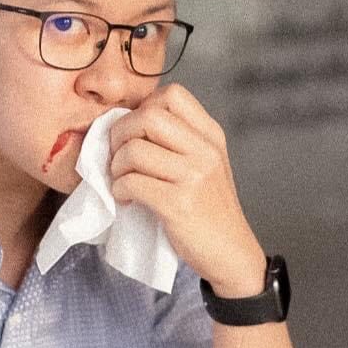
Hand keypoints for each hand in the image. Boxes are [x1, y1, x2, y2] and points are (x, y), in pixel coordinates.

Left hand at [108, 85, 265, 296]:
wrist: (231, 253)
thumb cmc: (212, 211)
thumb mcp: (207, 165)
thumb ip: (180, 142)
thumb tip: (129, 125)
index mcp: (212, 136)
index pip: (172, 95)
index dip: (143, 108)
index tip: (137, 133)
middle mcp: (206, 151)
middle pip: (148, 117)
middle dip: (121, 134)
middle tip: (119, 156)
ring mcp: (194, 177)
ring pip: (134, 150)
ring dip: (117, 166)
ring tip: (122, 180)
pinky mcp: (178, 204)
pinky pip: (132, 182)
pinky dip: (120, 189)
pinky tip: (127, 199)